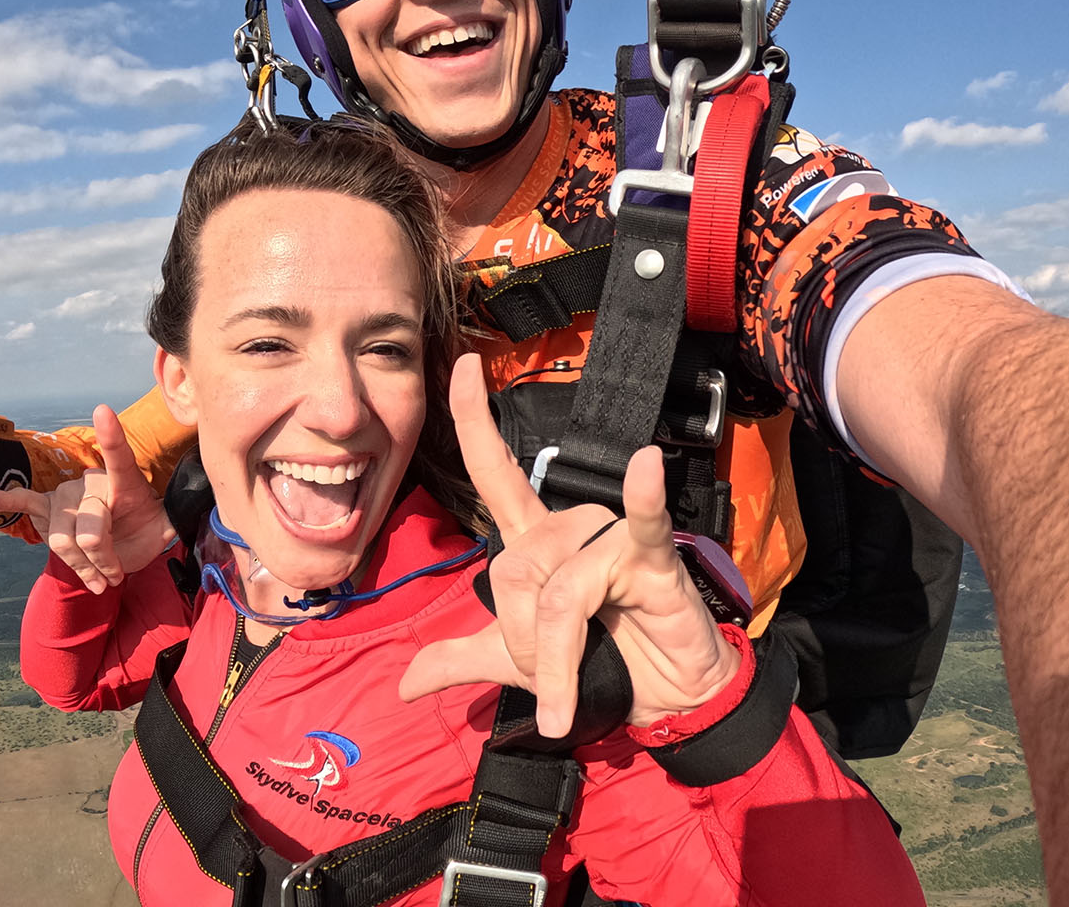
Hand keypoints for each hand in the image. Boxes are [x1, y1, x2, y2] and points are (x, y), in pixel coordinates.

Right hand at [0, 404, 174, 593]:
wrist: (122, 547)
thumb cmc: (145, 531)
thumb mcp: (162, 528)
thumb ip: (165, 522)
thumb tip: (182, 516)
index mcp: (125, 483)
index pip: (119, 458)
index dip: (111, 437)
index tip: (103, 411)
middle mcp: (92, 483)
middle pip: (88, 529)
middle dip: (103, 560)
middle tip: (115, 575)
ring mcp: (68, 495)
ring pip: (62, 540)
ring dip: (82, 567)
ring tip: (97, 577)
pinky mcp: (49, 510)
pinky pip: (27, 503)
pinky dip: (8, 498)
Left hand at [399, 353, 739, 736]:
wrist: (664, 703)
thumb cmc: (599, 665)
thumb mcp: (517, 664)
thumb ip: (461, 661)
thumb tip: (404, 686)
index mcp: (536, 541)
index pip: (495, 471)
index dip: (475, 420)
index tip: (463, 365)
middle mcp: (570, 529)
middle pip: (515, 568)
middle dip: (523, 640)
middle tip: (548, 681)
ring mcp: (612, 539)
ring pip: (558, 587)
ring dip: (557, 653)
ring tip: (573, 686)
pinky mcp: (653, 559)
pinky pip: (640, 524)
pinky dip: (643, 497)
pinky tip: (645, 466)